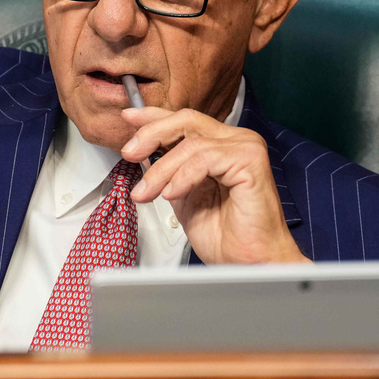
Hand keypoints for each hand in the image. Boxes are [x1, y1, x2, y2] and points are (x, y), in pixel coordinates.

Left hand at [120, 106, 309, 264]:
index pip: (184, 120)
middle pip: (185, 121)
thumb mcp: (180, 194)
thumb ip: (166, 169)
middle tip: (130, 153)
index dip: (153, 116)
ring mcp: (245, 147)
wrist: (248, 262)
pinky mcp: (250, 161)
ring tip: (146, 192)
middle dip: (151, 135)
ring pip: (190, 144)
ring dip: (161, 170)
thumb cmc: (225, 235)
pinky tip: (171, 194)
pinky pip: (204, 159)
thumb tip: (141, 152)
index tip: (129, 118)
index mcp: (221, 145)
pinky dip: (182, 177)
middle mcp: (235, 140)